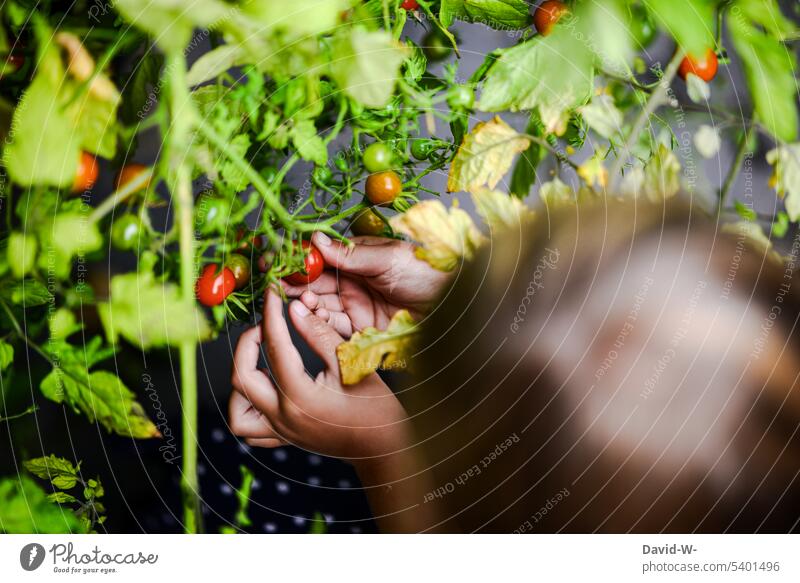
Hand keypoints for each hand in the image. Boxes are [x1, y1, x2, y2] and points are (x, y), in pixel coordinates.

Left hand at [228, 289, 409, 460]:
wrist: (385, 447)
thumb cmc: (376, 408)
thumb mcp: (350, 363)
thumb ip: (318, 334)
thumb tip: (294, 308)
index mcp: (299, 396)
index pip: (275, 346)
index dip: (271, 315)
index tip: (272, 295)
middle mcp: (283, 416)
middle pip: (241, 376)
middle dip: (248, 344)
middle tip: (265, 327)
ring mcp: (282, 431)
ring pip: (237, 409)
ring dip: (242, 380)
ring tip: (262, 362)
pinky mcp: (286, 438)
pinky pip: (251, 429)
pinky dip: (249, 407)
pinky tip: (266, 388)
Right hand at [282, 231, 451, 336]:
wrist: (456, 308)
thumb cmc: (429, 273)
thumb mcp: (389, 258)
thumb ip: (351, 254)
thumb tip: (317, 240)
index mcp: (359, 257)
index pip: (322, 255)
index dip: (298, 256)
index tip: (277, 256)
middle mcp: (354, 281)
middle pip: (315, 280)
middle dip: (293, 281)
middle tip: (273, 281)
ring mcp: (356, 305)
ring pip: (319, 303)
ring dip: (304, 301)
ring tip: (296, 298)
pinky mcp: (361, 330)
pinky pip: (333, 326)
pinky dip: (318, 321)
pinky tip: (308, 314)